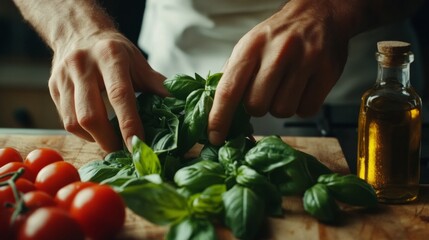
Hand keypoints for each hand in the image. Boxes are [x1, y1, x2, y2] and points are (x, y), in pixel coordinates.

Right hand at [48, 31, 168, 151]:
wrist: (79, 32)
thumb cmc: (114, 51)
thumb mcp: (138, 62)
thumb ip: (157, 86)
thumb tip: (180, 106)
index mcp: (110, 56)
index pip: (120, 96)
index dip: (129, 125)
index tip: (137, 145)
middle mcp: (83, 65)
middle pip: (91, 115)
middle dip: (108, 140)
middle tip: (122, 151)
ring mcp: (64, 77)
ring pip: (74, 122)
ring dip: (94, 139)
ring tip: (109, 141)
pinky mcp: (52, 88)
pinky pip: (65, 120)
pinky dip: (82, 132)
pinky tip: (95, 131)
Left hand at [208, 0, 348, 144]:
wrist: (318, 15)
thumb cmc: (278, 35)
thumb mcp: (248, 45)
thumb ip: (231, 75)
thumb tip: (213, 108)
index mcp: (250, 47)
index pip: (229, 90)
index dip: (219, 118)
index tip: (215, 137)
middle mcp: (277, 52)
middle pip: (256, 106)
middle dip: (257, 106)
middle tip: (266, 90)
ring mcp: (305, 61)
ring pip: (282, 111)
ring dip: (280, 106)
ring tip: (286, 86)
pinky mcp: (327, 72)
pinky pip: (306, 110)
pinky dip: (302, 106)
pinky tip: (302, 88)